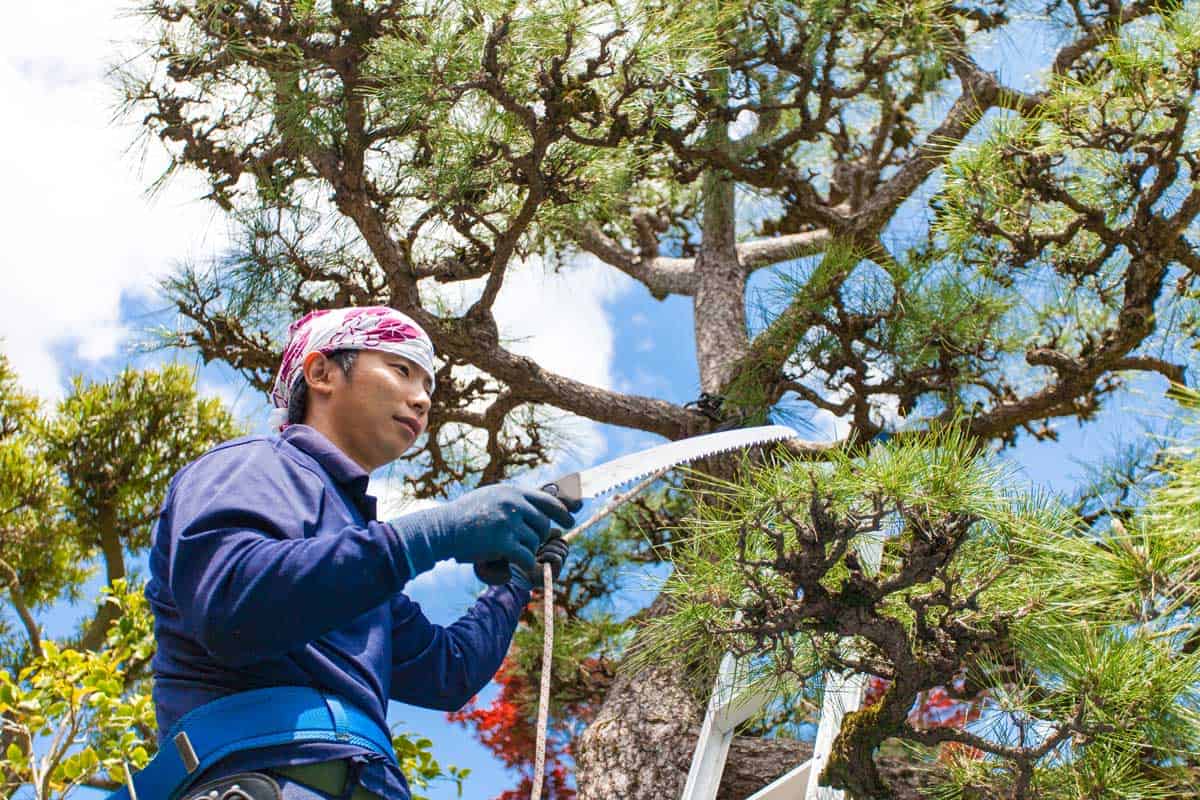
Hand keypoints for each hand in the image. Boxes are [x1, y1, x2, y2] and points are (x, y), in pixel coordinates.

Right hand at [389, 484, 576, 578]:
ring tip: (508, 551)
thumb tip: (536, 506)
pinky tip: (518, 567)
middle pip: (543, 524)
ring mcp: (508, 521)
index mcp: (512, 491)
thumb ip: (512, 500)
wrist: (442, 529)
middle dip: (538, 537)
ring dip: (526, 550)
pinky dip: (525, 564)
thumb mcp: (490, 497)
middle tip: (528, 545)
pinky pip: (525, 556)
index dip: (561, 512)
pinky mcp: (501, 540)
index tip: (571, 521)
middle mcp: (513, 503)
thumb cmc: (464, 516)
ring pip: (534, 541)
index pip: (547, 500)